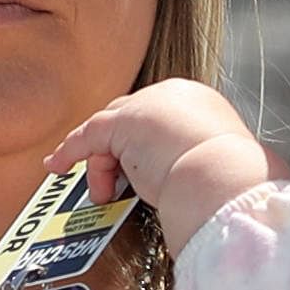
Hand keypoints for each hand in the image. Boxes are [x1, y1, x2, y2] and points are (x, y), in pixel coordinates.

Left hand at [50, 82, 271, 225]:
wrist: (228, 180)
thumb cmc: (231, 183)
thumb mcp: (218, 168)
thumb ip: (199, 166)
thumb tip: (193, 186)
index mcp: (202, 104)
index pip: (159, 118)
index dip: (141, 146)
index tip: (136, 172)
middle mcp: (176, 95)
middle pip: (131, 120)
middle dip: (118, 153)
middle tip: (114, 185)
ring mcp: (150, 104)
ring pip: (111, 130)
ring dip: (102, 164)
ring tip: (105, 195)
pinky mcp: (126, 123)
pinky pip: (89, 136)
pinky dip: (70, 151)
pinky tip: (58, 165)